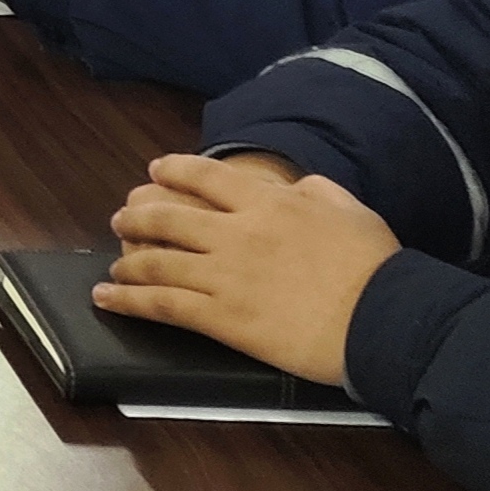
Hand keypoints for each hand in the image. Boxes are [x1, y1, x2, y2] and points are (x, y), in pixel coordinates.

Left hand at [98, 154, 398, 387]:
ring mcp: (226, 276)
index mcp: (268, 202)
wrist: (382, 318)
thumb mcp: (351, 209)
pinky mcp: (223, 318)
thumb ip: (318, 192)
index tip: (154, 172)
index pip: (205, 176)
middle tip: (121, 221)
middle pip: (168, 217)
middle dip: (137, 217)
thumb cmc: (375, 267)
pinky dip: (128, 301)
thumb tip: (298, 186)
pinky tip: (107, 299)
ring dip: (128, 262)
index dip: (173, 171)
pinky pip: (163, 305)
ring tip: (113, 268)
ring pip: (157, 261)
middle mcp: (237, 233)